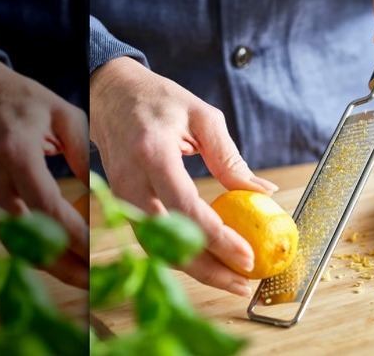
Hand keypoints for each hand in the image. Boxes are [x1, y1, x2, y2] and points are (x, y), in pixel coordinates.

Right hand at [0, 56, 89, 287]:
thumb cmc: (26, 101)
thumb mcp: (64, 115)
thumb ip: (83, 152)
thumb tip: (103, 192)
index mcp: (18, 154)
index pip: (45, 205)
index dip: (71, 233)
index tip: (97, 248)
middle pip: (26, 235)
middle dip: (61, 261)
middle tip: (95, 281)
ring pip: (15, 243)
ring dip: (49, 264)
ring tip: (84, 280)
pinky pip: (9, 235)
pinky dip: (35, 252)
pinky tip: (62, 262)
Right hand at [90, 57, 278, 296]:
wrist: (110, 92)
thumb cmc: (159, 100)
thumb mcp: (203, 118)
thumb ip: (230, 159)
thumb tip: (263, 192)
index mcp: (153, 154)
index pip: (187, 208)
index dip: (217, 238)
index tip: (247, 257)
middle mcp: (131, 181)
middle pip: (167, 240)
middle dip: (208, 269)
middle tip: (243, 282)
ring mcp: (121, 196)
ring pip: (156, 248)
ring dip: (194, 269)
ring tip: (230, 278)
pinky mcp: (121, 204)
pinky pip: (150, 239)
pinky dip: (178, 255)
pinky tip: (206, 261)